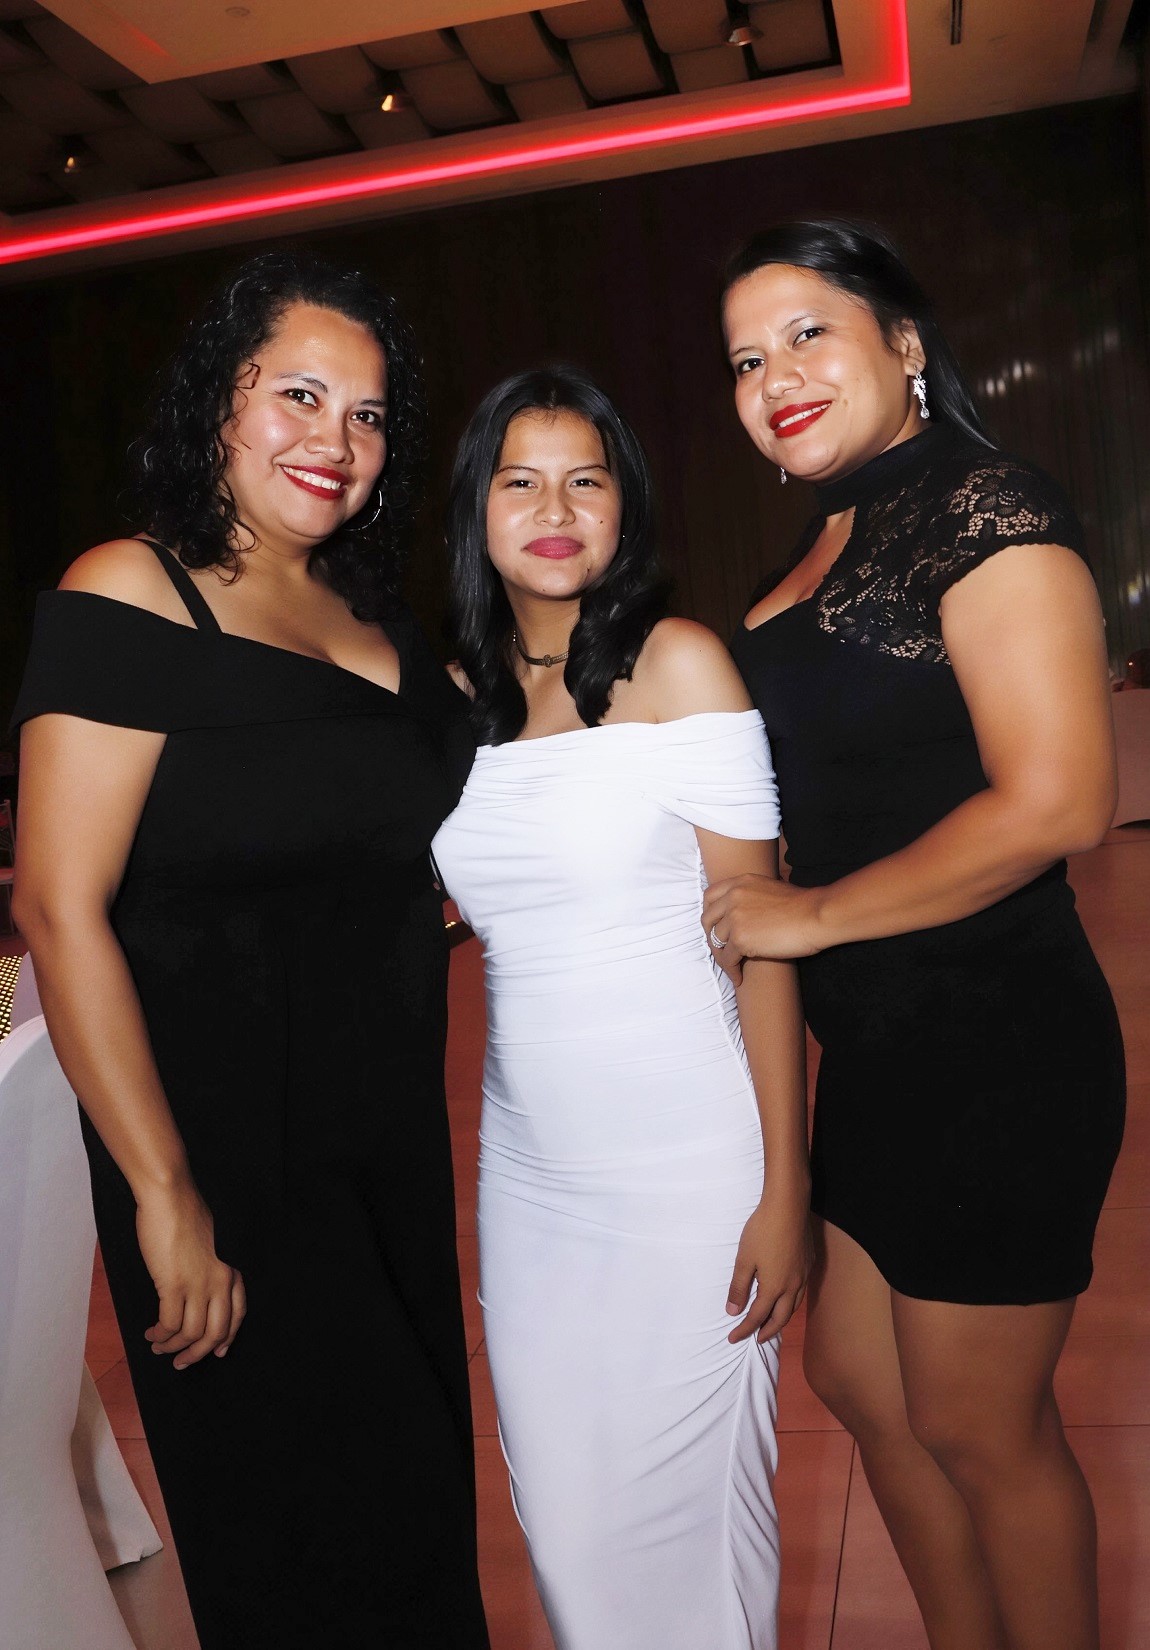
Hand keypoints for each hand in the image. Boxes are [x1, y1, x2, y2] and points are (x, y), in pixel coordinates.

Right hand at [136, 1185, 245, 1369]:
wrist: (169, 1197)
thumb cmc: (184, 1215)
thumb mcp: (209, 1246)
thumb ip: (210, 1269)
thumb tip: (199, 1292)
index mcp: (230, 1270)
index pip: (237, 1316)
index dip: (226, 1339)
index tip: (216, 1352)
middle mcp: (220, 1281)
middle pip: (216, 1334)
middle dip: (197, 1353)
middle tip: (181, 1362)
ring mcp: (199, 1284)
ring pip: (191, 1335)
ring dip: (173, 1347)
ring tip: (159, 1346)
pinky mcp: (174, 1285)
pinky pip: (169, 1325)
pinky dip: (160, 1335)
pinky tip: (151, 1333)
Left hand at [703, 875, 824, 982]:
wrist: (816, 916)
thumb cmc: (803, 906)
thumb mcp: (770, 889)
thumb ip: (752, 896)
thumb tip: (747, 913)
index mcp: (740, 882)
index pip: (709, 896)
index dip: (710, 914)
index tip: (715, 927)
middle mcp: (733, 896)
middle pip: (707, 920)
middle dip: (711, 937)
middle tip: (721, 951)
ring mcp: (734, 917)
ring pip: (715, 942)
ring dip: (722, 958)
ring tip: (732, 967)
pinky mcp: (740, 938)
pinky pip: (727, 959)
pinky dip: (731, 971)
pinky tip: (739, 978)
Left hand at [725, 1187, 812, 1343]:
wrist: (788, 1206)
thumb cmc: (762, 1231)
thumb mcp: (744, 1260)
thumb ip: (739, 1287)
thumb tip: (733, 1312)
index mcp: (774, 1287)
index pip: (757, 1317)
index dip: (744, 1329)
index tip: (733, 1338)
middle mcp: (792, 1286)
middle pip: (780, 1318)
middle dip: (767, 1331)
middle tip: (756, 1339)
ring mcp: (803, 1274)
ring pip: (794, 1306)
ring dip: (782, 1318)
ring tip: (772, 1323)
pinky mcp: (809, 1262)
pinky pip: (801, 1291)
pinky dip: (791, 1302)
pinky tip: (786, 1296)